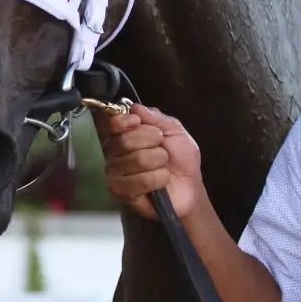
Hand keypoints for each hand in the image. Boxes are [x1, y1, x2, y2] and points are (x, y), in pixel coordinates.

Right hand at [95, 104, 203, 220]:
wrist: (189, 185)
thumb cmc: (180, 157)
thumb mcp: (175, 130)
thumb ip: (156, 117)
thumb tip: (136, 108)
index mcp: (125, 134)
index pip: (111, 124)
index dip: (122, 121)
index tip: (137, 122)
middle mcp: (115, 153)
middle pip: (124, 141)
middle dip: (151, 141)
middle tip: (162, 147)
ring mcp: (116, 174)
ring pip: (134, 160)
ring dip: (157, 161)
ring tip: (164, 166)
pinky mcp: (122, 193)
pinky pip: (136, 182)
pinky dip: (156, 179)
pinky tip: (161, 181)